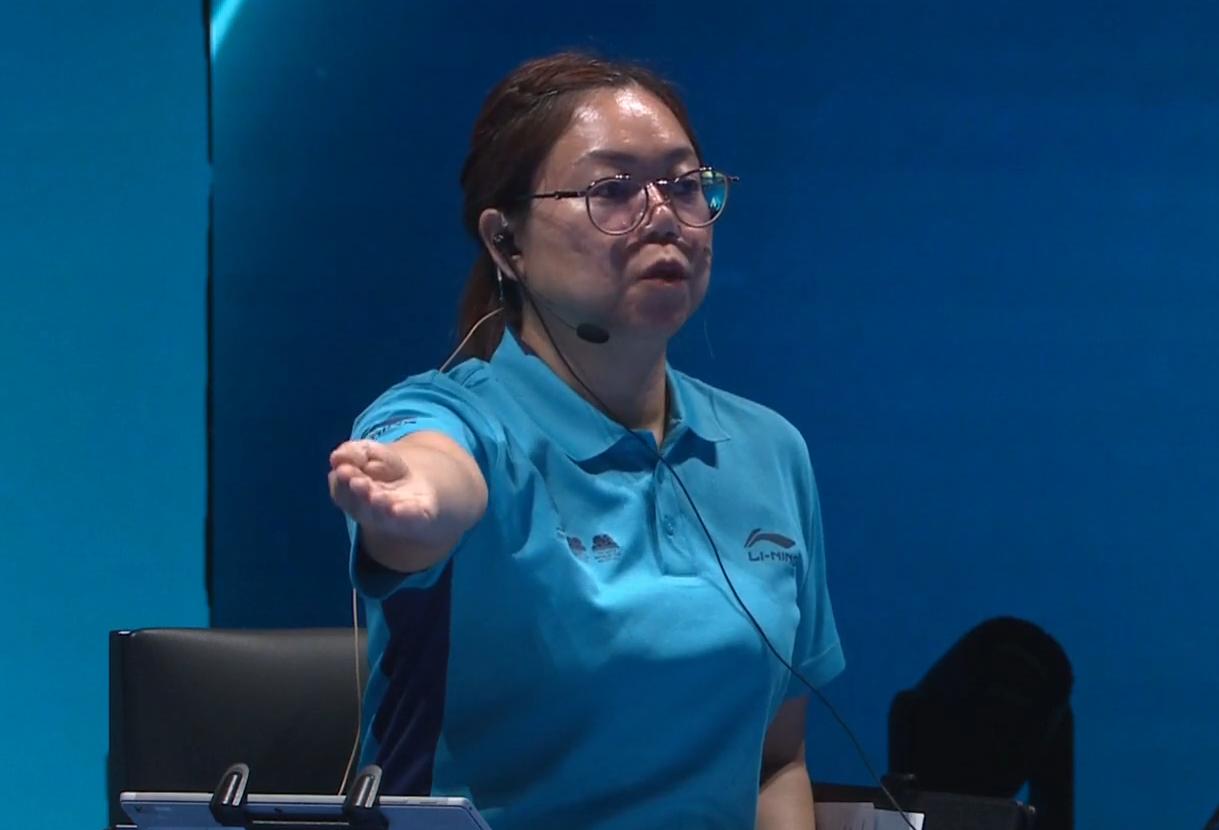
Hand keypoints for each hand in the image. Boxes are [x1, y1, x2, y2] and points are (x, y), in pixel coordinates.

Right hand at [328, 439, 443, 544]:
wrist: (420, 482)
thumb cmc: (386, 468)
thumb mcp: (369, 452)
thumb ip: (352, 452)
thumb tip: (337, 458)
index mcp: (352, 496)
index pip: (342, 491)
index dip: (342, 482)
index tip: (344, 470)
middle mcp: (369, 510)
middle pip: (361, 505)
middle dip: (360, 493)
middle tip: (358, 482)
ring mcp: (393, 517)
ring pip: (382, 515)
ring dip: (378, 506)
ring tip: (376, 496)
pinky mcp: (419, 517)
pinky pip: (411, 518)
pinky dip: (405, 514)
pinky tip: (398, 509)